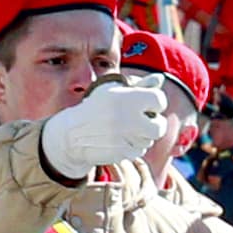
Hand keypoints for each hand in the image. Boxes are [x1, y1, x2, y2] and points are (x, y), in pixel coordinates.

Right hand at [37, 75, 178, 179]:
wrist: (73, 133)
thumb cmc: (96, 107)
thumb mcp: (113, 89)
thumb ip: (139, 84)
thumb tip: (160, 79)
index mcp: (127, 98)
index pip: (159, 100)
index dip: (156, 102)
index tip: (149, 104)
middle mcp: (127, 119)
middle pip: (160, 127)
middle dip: (156, 124)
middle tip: (147, 121)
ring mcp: (124, 138)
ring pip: (149, 141)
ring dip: (143, 136)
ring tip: (126, 128)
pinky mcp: (120, 154)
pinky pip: (138, 151)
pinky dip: (133, 146)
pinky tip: (120, 139)